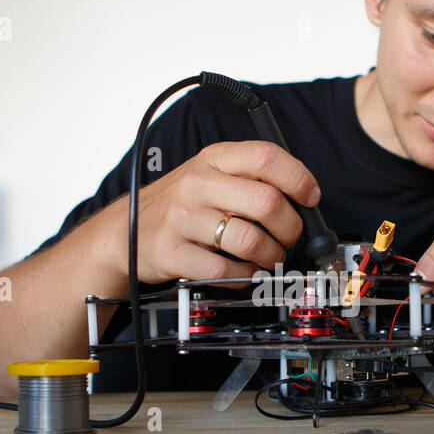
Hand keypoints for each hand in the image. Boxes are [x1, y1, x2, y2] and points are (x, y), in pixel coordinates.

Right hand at [92, 141, 321, 287]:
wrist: (123, 232)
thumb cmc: (178, 205)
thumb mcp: (208, 175)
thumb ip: (248, 178)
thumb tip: (301, 197)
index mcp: (213, 159)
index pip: (266, 156)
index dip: (298, 178)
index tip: (309, 197)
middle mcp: (197, 183)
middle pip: (267, 202)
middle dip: (290, 227)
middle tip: (289, 236)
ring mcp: (183, 218)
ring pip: (250, 240)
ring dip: (271, 256)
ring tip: (268, 257)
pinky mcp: (172, 252)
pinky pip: (225, 271)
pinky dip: (245, 276)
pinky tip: (243, 271)